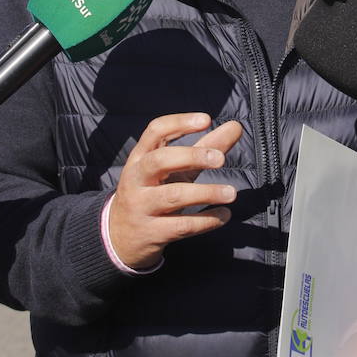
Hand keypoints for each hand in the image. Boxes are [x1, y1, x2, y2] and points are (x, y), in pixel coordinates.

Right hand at [108, 113, 242, 268]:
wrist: (120, 237)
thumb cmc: (153, 192)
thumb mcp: (175, 169)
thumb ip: (204, 147)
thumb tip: (236, 126)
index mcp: (140, 157)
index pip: (155, 131)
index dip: (179, 123)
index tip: (206, 120)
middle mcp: (136, 179)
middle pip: (159, 160)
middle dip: (191, 156)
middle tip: (220, 159)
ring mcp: (141, 206)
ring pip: (173, 196)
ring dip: (206, 193)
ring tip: (231, 193)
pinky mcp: (152, 233)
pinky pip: (181, 225)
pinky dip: (206, 220)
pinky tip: (224, 214)